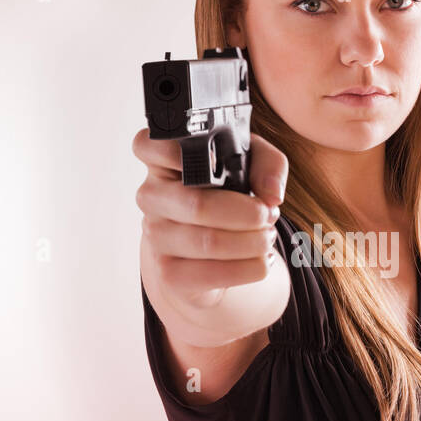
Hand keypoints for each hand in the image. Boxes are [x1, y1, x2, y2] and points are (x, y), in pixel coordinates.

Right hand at [134, 127, 288, 307]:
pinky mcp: (169, 273)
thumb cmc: (227, 195)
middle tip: (268, 214)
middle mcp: (151, 197)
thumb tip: (272, 194)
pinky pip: (212, 274)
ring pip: (209, 241)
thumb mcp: (252, 166)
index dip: (176, 152)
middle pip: (196, 205)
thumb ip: (268, 164)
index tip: (215, 160)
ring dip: (252, 242)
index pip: (148, 146)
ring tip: (267, 236)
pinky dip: (250, 268)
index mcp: (162, 161)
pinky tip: (262, 259)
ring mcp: (156, 236)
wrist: (211, 251)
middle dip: (247, 213)